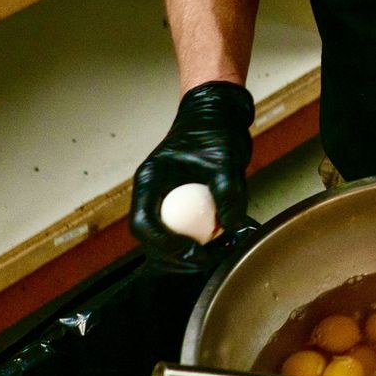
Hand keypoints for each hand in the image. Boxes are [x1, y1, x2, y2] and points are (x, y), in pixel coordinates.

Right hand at [130, 81, 254, 271]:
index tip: (194, 253)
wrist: (218, 116)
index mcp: (151, 180)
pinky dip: (202, 243)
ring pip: (167, 242)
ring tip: (220, 251)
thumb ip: (227, 191)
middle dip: (177, 258)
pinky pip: (186, 234)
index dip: (166, 245)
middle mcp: (154, 194)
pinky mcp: (184, 207)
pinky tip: (224, 242)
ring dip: (190, 255)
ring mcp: (167, 202)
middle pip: (152, 240)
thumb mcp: (224, 159)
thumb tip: (231, 225)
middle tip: (208, 260)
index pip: (144, 224)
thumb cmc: (214, 130)